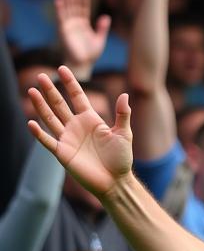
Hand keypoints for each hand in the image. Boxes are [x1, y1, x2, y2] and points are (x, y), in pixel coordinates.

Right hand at [28, 67, 132, 196]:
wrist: (115, 182)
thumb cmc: (121, 159)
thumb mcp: (124, 134)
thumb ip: (123, 115)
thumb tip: (125, 95)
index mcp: (90, 120)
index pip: (77, 97)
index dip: (70, 83)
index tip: (62, 68)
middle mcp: (76, 127)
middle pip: (59, 104)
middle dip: (50, 91)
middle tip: (40, 76)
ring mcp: (68, 139)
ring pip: (50, 118)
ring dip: (41, 106)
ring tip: (32, 91)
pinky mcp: (63, 153)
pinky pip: (48, 141)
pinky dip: (39, 133)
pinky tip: (30, 123)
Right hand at [55, 0, 110, 78]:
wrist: (83, 64)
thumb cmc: (90, 54)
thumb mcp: (100, 40)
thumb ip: (102, 28)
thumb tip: (106, 16)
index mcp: (84, 23)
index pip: (84, 6)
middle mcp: (75, 21)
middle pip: (74, 3)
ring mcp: (68, 25)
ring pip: (66, 7)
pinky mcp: (63, 30)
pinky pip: (60, 17)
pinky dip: (59, 8)